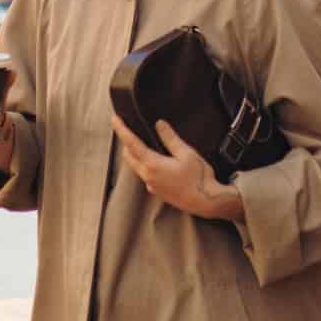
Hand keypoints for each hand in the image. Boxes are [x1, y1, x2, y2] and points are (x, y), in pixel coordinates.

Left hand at [112, 116, 242, 221]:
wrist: (206, 201)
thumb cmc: (198, 178)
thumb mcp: (186, 153)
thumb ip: (170, 138)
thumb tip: (159, 124)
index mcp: (153, 165)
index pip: (131, 144)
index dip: (122, 130)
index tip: (114, 119)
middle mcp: (148, 177)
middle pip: (129, 156)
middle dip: (126, 142)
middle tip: (126, 128)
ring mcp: (152, 186)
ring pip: (136, 167)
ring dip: (134, 154)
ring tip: (139, 142)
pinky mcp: (158, 192)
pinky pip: (145, 176)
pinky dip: (144, 165)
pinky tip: (155, 161)